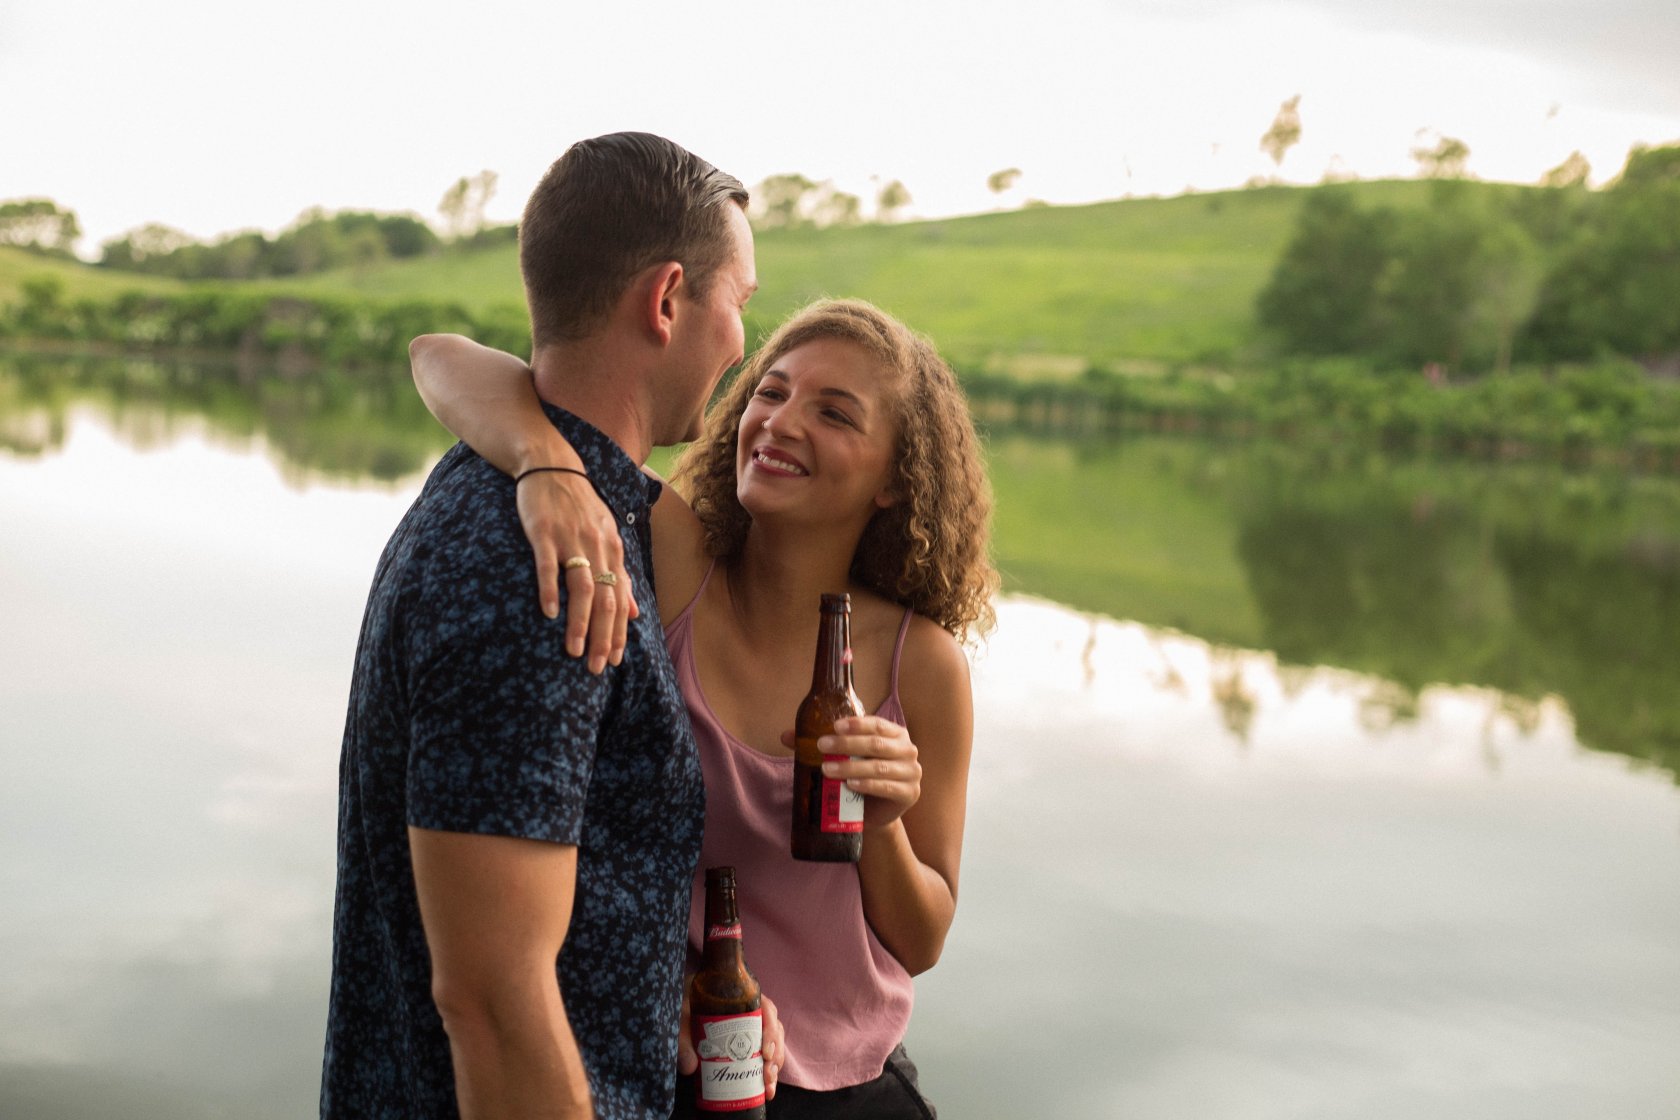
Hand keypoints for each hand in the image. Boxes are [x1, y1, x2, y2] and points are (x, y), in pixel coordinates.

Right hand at [515, 470, 638, 673]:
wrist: (552, 463)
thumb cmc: (578, 506)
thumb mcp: (606, 537)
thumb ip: (621, 575)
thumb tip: (636, 613)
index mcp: (613, 550)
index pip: (621, 600)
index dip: (619, 632)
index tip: (614, 661)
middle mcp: (597, 547)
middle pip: (606, 599)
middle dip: (604, 637)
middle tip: (598, 668)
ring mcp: (571, 539)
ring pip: (582, 588)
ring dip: (580, 622)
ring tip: (574, 651)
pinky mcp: (544, 532)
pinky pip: (549, 565)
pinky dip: (550, 589)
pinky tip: (548, 613)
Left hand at [677, 989, 785, 1099]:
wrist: (682, 1007)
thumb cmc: (685, 1005)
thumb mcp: (682, 1014)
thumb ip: (683, 1037)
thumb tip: (690, 1067)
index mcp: (741, 997)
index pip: (766, 1008)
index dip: (771, 1029)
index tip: (765, 1051)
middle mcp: (752, 1011)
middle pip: (774, 1030)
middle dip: (775, 1055)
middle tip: (767, 1075)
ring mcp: (752, 1027)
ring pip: (774, 1044)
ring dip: (775, 1066)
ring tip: (768, 1087)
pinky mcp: (748, 1043)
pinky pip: (766, 1056)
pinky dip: (769, 1073)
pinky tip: (766, 1089)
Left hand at [793, 716, 922, 830]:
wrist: (875, 812)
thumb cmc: (860, 777)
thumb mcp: (845, 758)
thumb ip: (820, 745)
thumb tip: (786, 736)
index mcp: (894, 734)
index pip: (877, 724)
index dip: (856, 724)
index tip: (834, 726)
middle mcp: (907, 750)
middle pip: (876, 744)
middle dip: (847, 744)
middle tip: (822, 746)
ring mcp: (911, 772)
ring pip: (879, 766)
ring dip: (851, 766)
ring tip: (828, 769)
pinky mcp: (909, 793)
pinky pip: (887, 787)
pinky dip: (867, 785)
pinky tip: (850, 784)